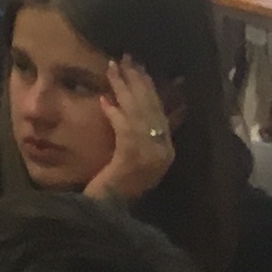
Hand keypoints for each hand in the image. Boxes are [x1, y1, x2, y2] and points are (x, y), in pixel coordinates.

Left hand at [81, 58, 178, 203]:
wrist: (108, 214)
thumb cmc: (117, 186)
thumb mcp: (133, 156)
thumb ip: (142, 130)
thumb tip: (150, 103)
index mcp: (167, 151)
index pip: (162, 111)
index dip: (152, 86)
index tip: (141, 65)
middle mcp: (163, 153)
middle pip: (152, 109)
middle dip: (139, 80)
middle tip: (127, 57)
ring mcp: (150, 158)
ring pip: (139, 115)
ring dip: (125, 89)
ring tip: (114, 67)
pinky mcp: (133, 161)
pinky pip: (125, 131)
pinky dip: (115, 114)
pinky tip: (104, 100)